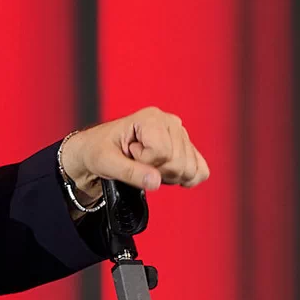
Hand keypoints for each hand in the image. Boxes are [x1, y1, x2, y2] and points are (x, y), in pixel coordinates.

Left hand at [61, 107, 210, 200]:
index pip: (162, 153)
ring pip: (190, 169)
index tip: (129, 154)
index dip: (144, 162)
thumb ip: (130, 172)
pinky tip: (165, 173)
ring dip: (167, 175)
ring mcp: (180, 134)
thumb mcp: (106, 162)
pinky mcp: (186, 147)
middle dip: (157, 171)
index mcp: (151, 118)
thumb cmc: (99, 150)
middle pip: (179, 162)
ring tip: (149, 164)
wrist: (99, 149)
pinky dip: (185, 179)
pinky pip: (201, 170)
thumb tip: (155, 182)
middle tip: (138, 161)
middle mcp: (170, 121)